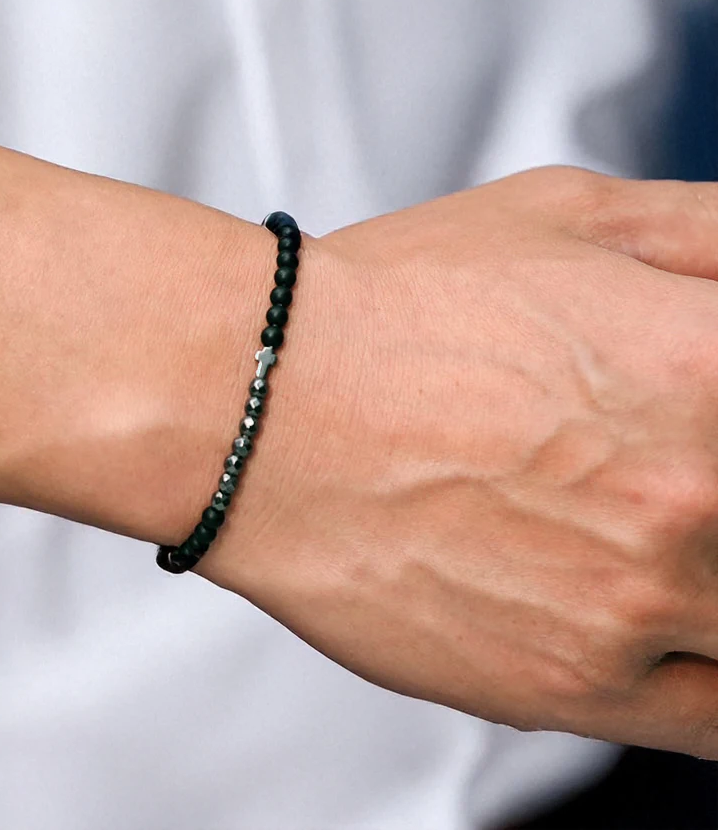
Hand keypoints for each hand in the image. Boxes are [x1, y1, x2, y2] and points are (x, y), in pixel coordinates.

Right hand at [201, 167, 717, 758]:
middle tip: (677, 480)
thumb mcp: (571, 216)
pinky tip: (660, 616)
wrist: (261, 405)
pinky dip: (709, 667)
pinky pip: (715, 718)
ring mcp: (638, 608)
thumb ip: (716, 232)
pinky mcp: (569, 688)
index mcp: (717, 368)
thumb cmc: (392, 310)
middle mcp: (698, 498)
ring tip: (648, 531)